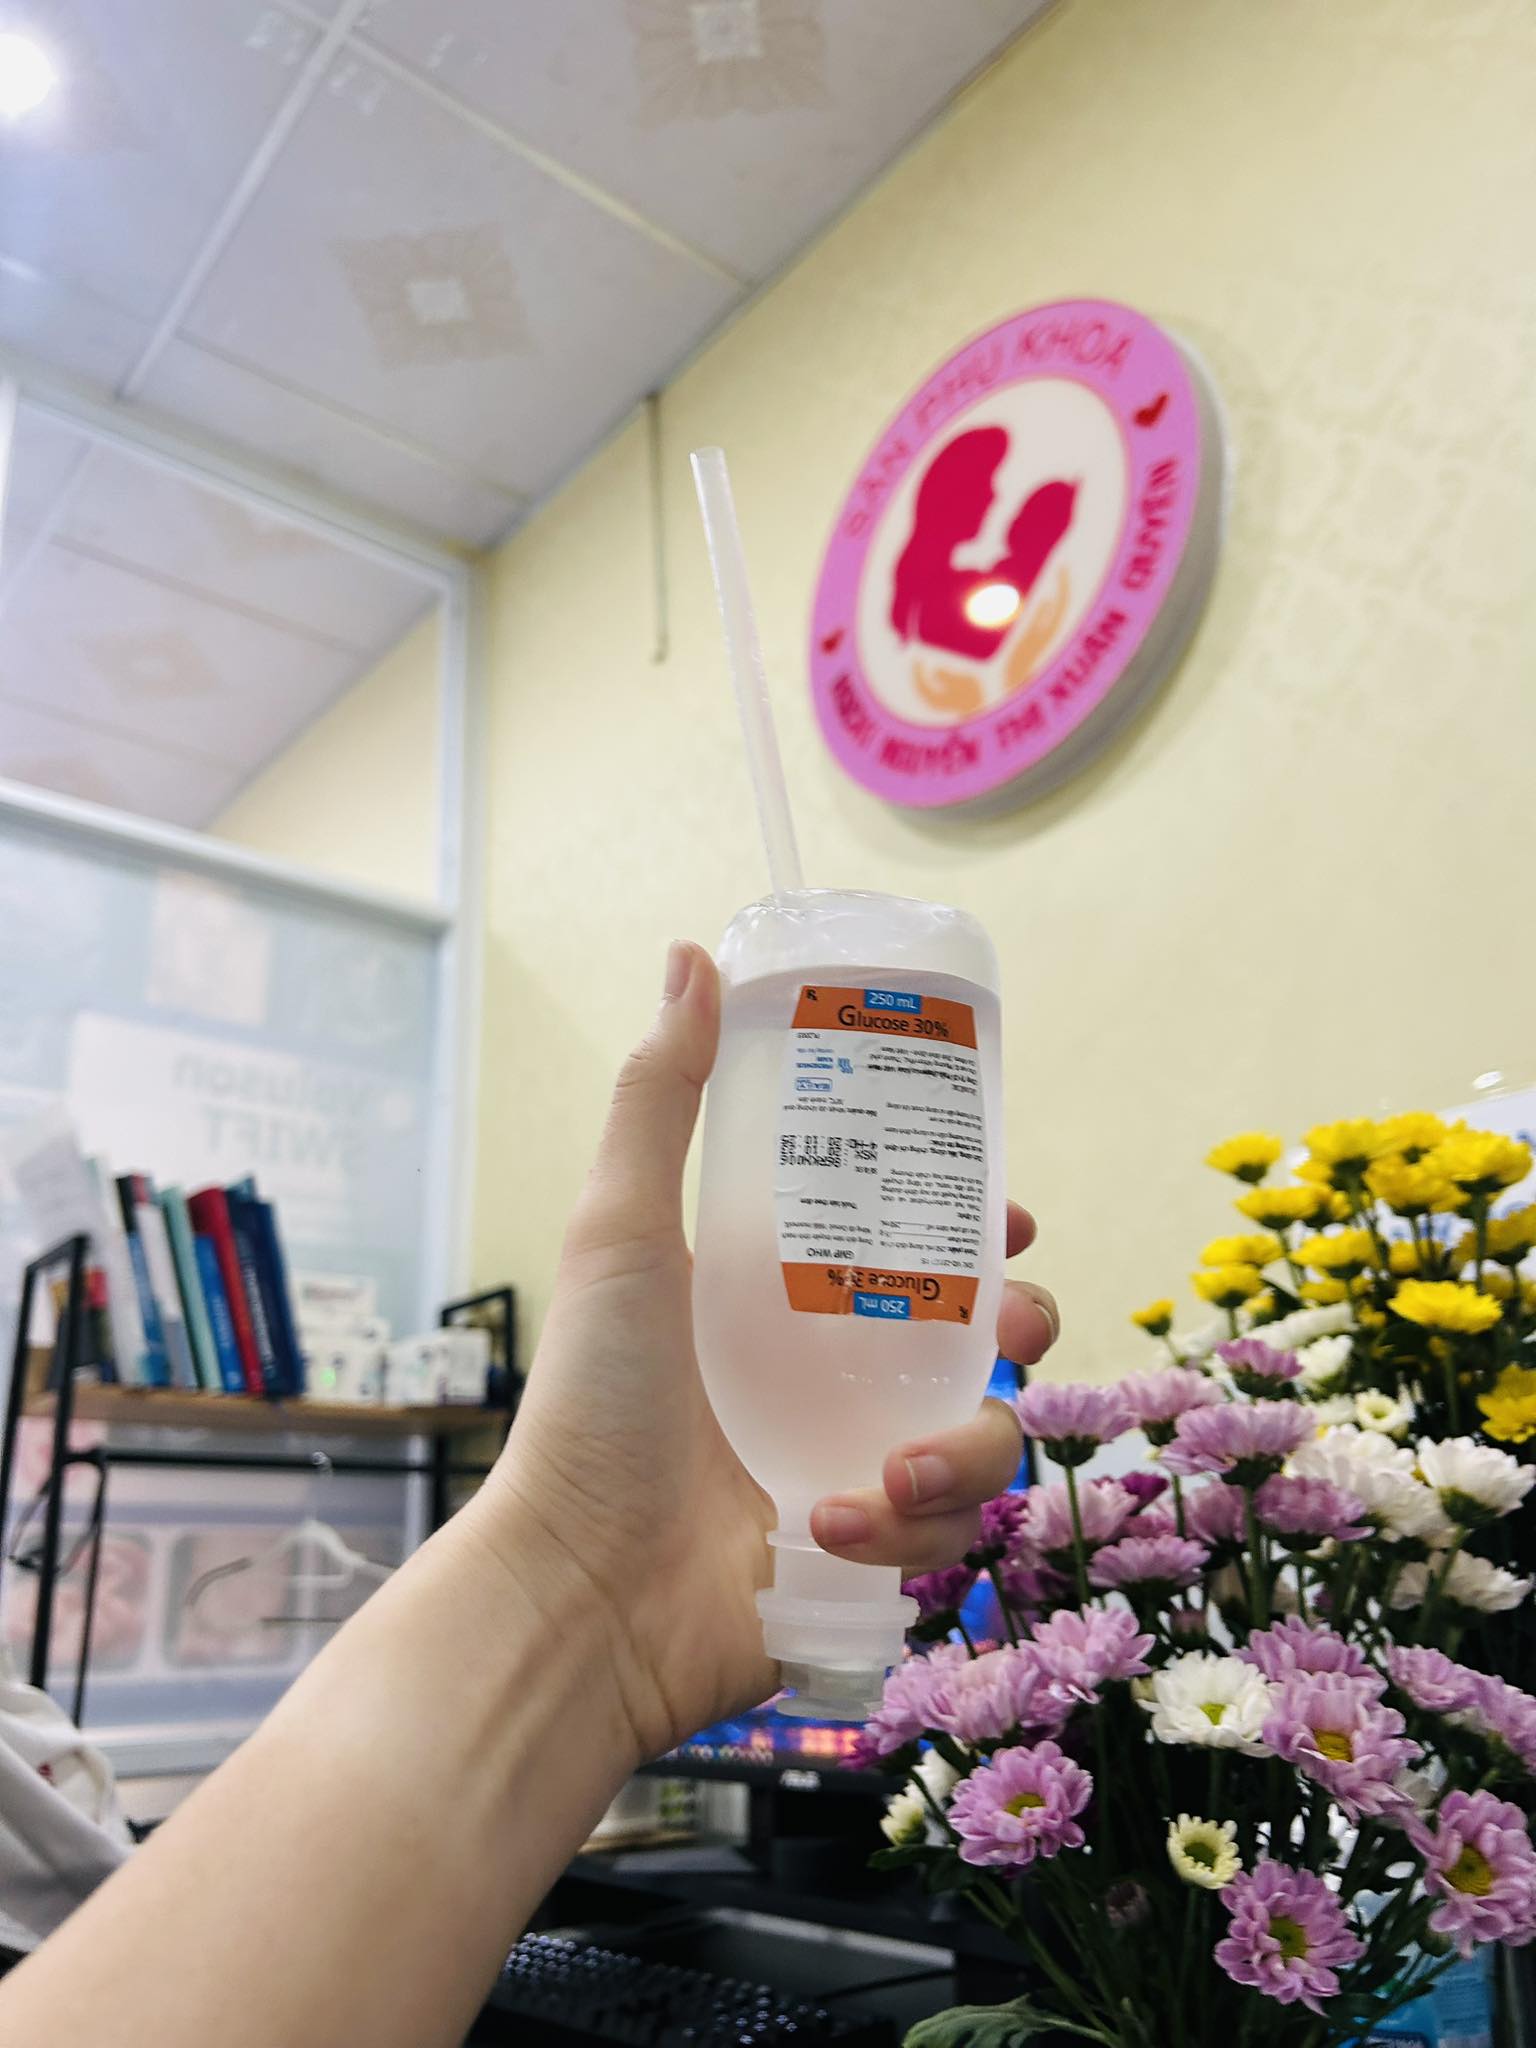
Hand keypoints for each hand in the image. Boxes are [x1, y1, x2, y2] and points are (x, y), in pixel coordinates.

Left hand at [481, 943, 1058, 1762]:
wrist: (582, 1587)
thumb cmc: (594, 1404)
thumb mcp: (623, 1231)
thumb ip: (661, 1098)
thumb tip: (691, 956)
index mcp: (791, 1296)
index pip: (919, 1241)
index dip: (982, 1223)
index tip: (1011, 1212)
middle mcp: (834, 1375)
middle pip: (983, 1339)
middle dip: (1019, 1332)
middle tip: (1008, 1333)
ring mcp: (856, 1464)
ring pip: (984, 1440)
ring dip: (960, 1452)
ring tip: (890, 1473)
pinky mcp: (868, 1554)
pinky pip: (947, 1533)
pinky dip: (909, 1532)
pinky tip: (833, 1525)